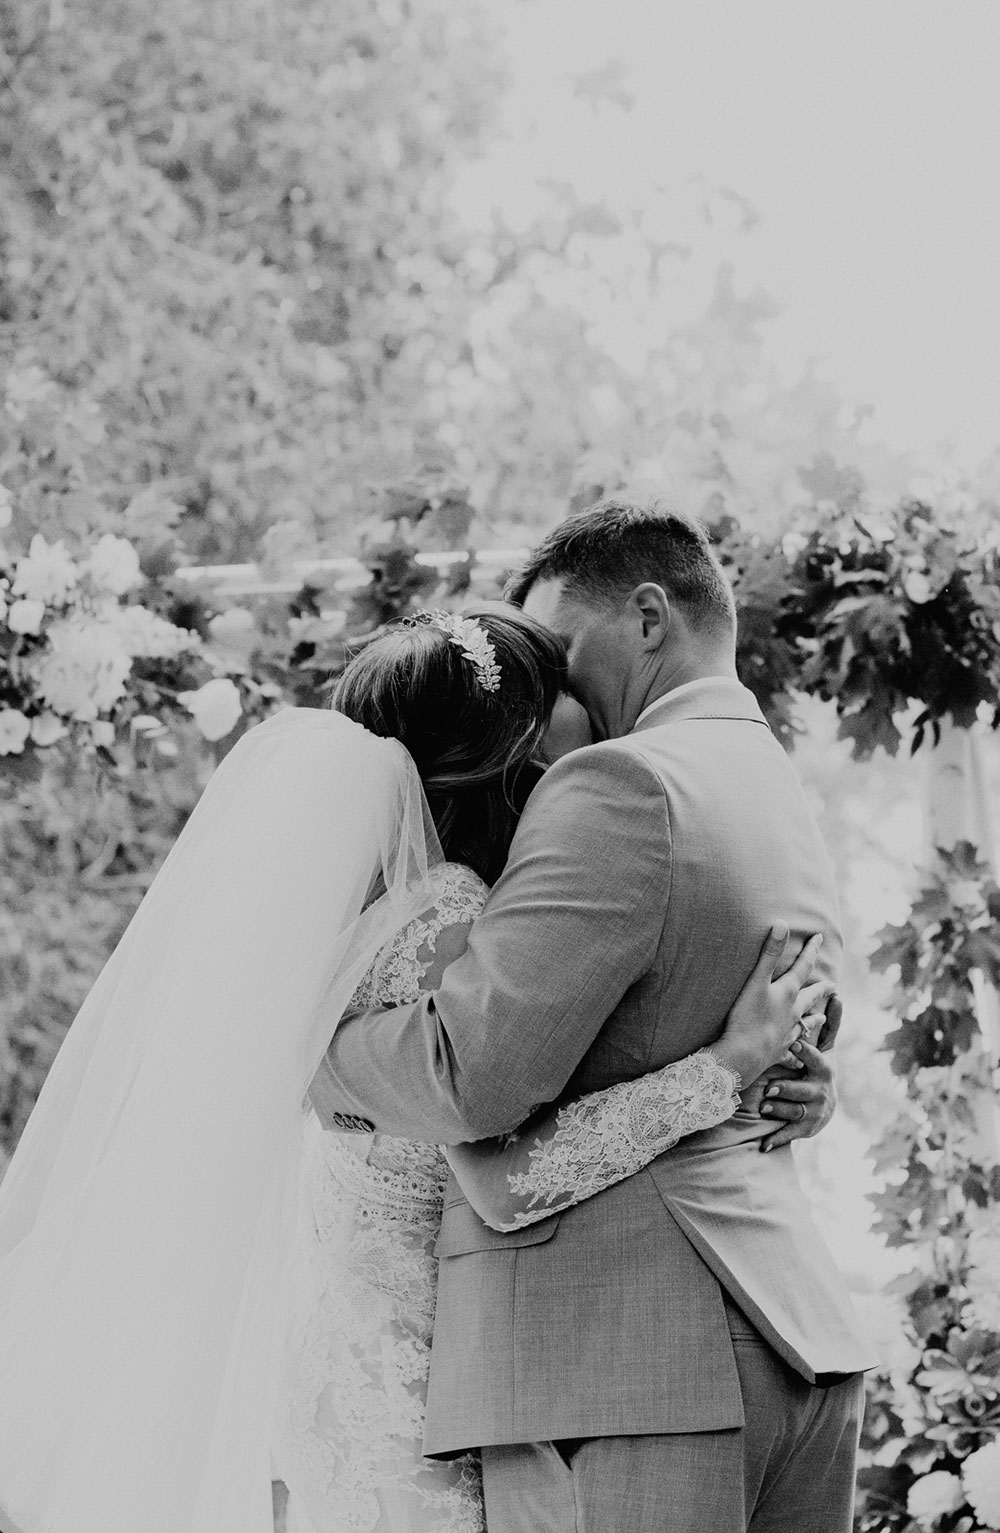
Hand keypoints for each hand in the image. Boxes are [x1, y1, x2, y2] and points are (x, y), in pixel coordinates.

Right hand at [710, 923, 833, 1087]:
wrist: (745, 1054)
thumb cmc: (748, 1016)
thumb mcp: (757, 980)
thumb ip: (769, 953)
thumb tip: (782, 923)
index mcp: (788, 993)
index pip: (803, 966)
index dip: (811, 950)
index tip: (820, 937)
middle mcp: (793, 1012)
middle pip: (811, 997)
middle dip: (821, 989)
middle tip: (833, 986)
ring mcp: (788, 1033)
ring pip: (805, 1025)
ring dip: (814, 1021)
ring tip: (822, 1019)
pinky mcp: (779, 1052)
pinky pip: (792, 1052)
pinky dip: (796, 1053)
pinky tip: (798, 1056)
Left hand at [752, 1027, 839, 1150]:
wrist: (824, 1106)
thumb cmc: (819, 1069)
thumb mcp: (826, 1048)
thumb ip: (829, 1024)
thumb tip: (837, 994)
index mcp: (824, 1070)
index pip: (817, 1061)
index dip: (806, 1054)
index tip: (793, 1044)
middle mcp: (821, 1092)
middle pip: (805, 1090)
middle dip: (789, 1088)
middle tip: (771, 1087)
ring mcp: (814, 1112)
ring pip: (795, 1111)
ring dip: (779, 1110)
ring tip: (763, 1106)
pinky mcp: (805, 1129)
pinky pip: (790, 1134)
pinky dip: (777, 1139)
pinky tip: (764, 1144)